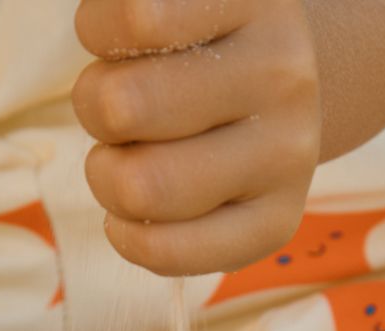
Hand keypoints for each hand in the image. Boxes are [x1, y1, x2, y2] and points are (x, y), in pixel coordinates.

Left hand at [73, 0, 321, 275]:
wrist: (276, 95)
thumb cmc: (196, 45)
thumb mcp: (172, 6)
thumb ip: (131, 18)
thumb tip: (119, 67)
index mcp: (256, 0)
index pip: (139, 18)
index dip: (99, 32)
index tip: (123, 39)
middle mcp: (285, 76)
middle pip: (123, 108)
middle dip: (95, 110)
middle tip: (117, 112)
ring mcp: (289, 156)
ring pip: (141, 189)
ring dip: (107, 177)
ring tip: (129, 159)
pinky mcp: (277, 225)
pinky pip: (165, 252)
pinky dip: (126, 236)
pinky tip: (134, 215)